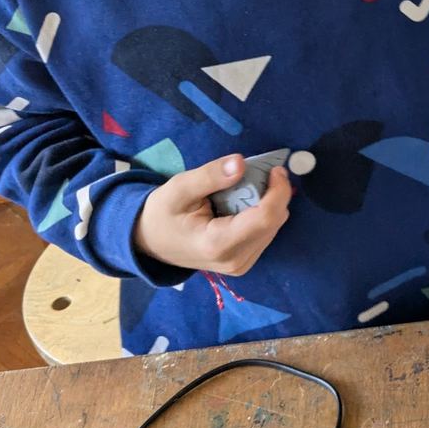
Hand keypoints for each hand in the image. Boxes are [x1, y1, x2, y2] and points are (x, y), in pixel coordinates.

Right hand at [133, 154, 291, 274]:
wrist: (150, 243)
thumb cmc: (162, 214)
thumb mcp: (178, 189)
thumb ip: (210, 176)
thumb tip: (241, 162)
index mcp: (218, 244)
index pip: (265, 218)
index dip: (278, 191)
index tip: (276, 169)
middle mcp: (234, 260)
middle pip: (273, 221)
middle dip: (272, 193)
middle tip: (258, 172)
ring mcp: (240, 265)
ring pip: (273, 226)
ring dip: (267, 202)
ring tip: (245, 187)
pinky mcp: (243, 262)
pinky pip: (266, 232)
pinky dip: (260, 213)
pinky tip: (242, 203)